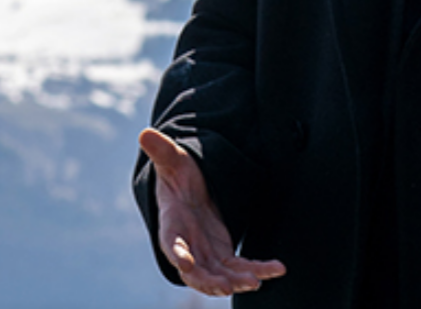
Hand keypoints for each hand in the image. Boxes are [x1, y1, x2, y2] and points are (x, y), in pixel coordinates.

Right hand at [138, 127, 286, 295]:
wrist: (189, 192)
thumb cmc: (177, 175)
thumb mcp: (172, 161)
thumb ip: (161, 151)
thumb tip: (144, 133)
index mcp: (171, 224)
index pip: (170, 243)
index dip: (177, 254)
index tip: (185, 263)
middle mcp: (187, 246)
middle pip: (195, 272)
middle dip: (210, 282)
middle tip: (229, 286)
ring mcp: (205, 254)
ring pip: (219, 276)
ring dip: (236, 281)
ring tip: (255, 282)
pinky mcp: (223, 256)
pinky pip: (240, 268)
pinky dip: (257, 271)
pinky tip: (276, 269)